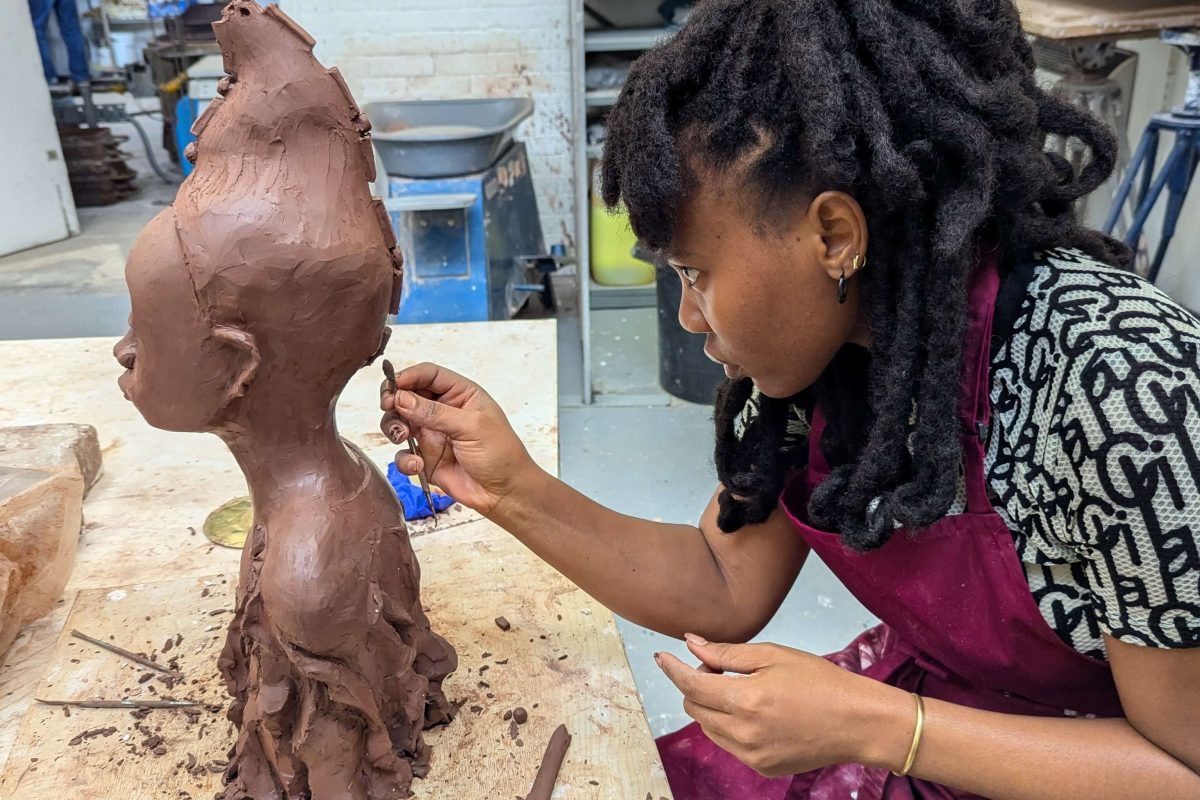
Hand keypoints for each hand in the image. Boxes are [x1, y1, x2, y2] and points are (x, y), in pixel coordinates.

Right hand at [380, 362, 542, 515]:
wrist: (504, 493)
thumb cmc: (500, 454)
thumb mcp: (471, 427)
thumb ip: (435, 413)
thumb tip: (402, 397)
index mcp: (461, 394)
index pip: (429, 374)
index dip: (408, 376)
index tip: (393, 386)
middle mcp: (444, 411)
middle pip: (408, 395)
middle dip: (394, 399)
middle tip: (389, 406)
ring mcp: (433, 434)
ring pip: (399, 422)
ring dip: (394, 427)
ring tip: (402, 437)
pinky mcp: (426, 457)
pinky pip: (403, 454)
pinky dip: (404, 459)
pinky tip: (417, 465)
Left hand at [656, 635, 908, 776]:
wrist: (859, 722)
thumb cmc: (822, 683)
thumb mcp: (774, 655)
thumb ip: (727, 652)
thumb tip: (692, 644)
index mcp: (746, 701)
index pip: (691, 686)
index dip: (672, 669)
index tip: (662, 656)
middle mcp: (744, 733)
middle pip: (695, 708)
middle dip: (697, 684)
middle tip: (721, 667)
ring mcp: (752, 755)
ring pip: (708, 728)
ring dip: (712, 706)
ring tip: (740, 688)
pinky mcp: (762, 767)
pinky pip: (729, 744)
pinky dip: (729, 725)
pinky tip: (754, 711)